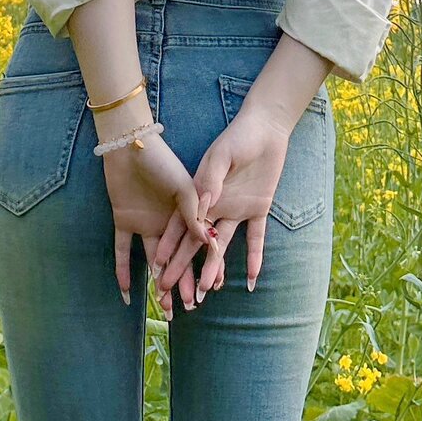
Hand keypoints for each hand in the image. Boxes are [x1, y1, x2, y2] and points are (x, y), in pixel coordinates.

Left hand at [102, 129, 209, 310]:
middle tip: (191, 307)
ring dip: (160, 283)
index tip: (213, 288)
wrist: (130, 144)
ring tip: (167, 308)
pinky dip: (124, 272)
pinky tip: (128, 293)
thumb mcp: (184, 187)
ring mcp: (145, 223)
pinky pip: (123, 251)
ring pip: (153, 261)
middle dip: (185, 283)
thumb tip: (210, 242)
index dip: (206, 267)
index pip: (198, 247)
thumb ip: (195, 213)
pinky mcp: (124, 221)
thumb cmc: (161, 160)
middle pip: (177, 258)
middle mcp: (166, 222)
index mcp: (185, 213)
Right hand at [153, 102, 289, 301]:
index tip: (157, 269)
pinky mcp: (258, 208)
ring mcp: (236, 210)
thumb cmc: (237, 138)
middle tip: (171, 292)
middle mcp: (215, 207)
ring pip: (222, 246)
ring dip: (214, 268)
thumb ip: (212, 180)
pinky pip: (255, 238)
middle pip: (195, 243)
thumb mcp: (221, 156)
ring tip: (205, 292)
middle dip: (182, 267)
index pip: (180, 227)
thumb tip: (204, 206)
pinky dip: (254, 258)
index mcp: (200, 195)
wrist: (264, 128)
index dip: (168, 248)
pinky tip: (251, 279)